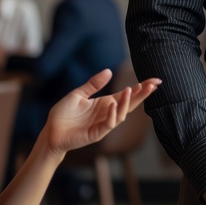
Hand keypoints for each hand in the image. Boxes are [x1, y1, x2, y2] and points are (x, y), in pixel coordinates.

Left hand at [41, 70, 161, 158]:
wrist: (51, 133)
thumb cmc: (63, 115)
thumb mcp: (78, 94)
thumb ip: (93, 84)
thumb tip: (109, 71)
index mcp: (105, 103)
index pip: (127, 95)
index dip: (140, 88)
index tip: (153, 80)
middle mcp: (108, 113)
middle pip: (130, 103)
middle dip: (142, 94)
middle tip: (154, 84)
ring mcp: (104, 124)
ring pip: (122, 114)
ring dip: (127, 102)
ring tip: (132, 89)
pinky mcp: (97, 133)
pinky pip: (109, 124)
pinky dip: (113, 114)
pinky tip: (114, 104)